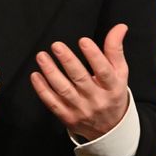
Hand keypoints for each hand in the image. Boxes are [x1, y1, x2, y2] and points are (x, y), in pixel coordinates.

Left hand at [30, 23, 129, 141]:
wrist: (110, 129)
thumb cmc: (113, 93)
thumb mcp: (120, 72)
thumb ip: (116, 49)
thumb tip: (120, 27)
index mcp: (112, 87)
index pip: (104, 71)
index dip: (94, 56)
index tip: (83, 41)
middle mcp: (97, 99)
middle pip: (80, 79)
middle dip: (67, 61)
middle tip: (56, 45)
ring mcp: (81, 110)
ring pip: (64, 90)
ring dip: (51, 72)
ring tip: (41, 56)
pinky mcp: (68, 118)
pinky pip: (53, 103)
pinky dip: (42, 90)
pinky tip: (35, 76)